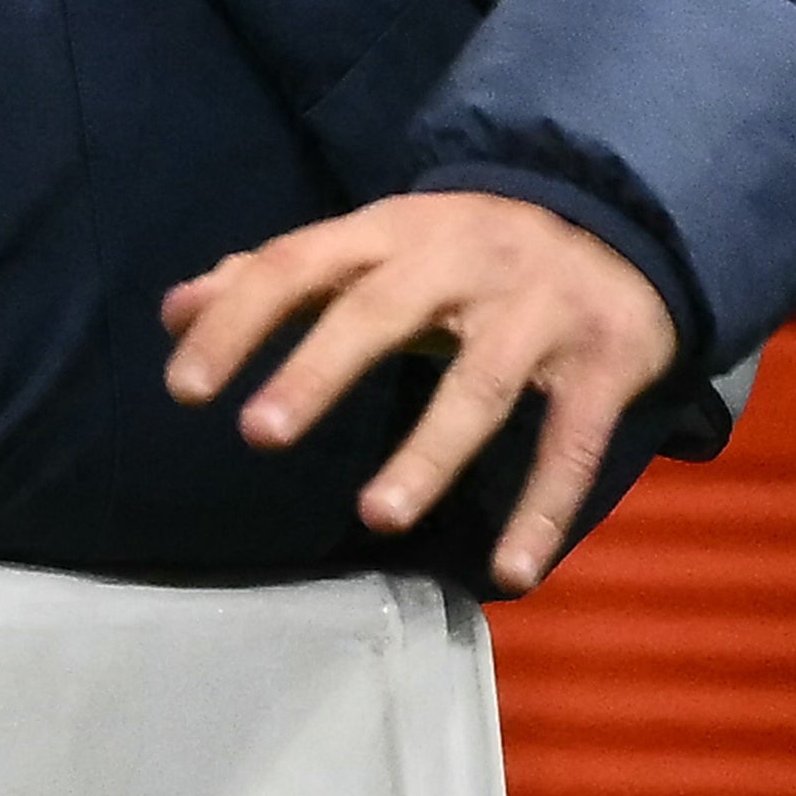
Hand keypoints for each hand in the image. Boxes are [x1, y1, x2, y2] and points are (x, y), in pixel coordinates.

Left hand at [161, 190, 682, 593]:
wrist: (621, 223)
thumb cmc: (467, 251)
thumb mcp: (378, 248)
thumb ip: (279, 278)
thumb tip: (175, 311)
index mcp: (394, 230)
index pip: (298, 264)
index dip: (239, 321)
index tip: (185, 389)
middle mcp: (463, 260)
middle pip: (381, 311)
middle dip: (317, 370)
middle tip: (258, 433)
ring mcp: (539, 311)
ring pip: (482, 386)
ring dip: (428, 453)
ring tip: (376, 517)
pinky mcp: (605, 362)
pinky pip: (573, 442)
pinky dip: (544, 509)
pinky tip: (511, 573)